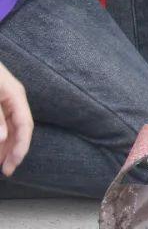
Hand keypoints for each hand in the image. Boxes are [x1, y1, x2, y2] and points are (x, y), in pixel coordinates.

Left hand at [0, 61, 31, 176]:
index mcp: (15, 95)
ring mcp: (4, 98)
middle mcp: (12, 98)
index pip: (25, 125)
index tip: (11, 166)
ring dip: (4, 145)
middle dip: (12, 150)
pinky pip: (2, 119)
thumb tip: (4, 137)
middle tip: (5, 171)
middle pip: (19, 128)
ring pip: (9, 126)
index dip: (20, 148)